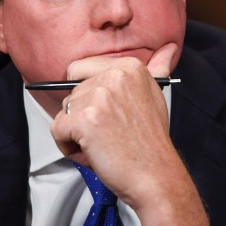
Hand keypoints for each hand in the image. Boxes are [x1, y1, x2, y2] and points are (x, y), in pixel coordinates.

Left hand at [50, 42, 207, 225]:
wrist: (156, 176)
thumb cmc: (151, 143)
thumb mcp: (155, 98)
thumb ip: (156, 70)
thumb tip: (168, 49)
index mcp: (130, 66)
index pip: (80, 69)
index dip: (87, 97)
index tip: (106, 114)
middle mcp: (114, 75)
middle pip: (71, 93)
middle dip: (82, 118)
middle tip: (109, 135)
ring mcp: (99, 96)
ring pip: (63, 112)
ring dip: (76, 134)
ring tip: (103, 145)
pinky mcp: (85, 119)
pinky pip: (57, 131)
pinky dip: (68, 147)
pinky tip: (93, 153)